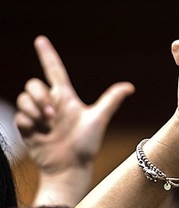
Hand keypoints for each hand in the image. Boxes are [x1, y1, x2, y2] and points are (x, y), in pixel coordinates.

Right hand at [14, 36, 133, 204]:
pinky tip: (40, 133)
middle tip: (53, 115)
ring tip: (48, 125)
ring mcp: (37, 116)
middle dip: (40, 96)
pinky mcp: (27, 128)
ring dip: (34, 110)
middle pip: (33, 84)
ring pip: (23, 98)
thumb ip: (111, 100)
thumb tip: (130, 86)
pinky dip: (29, 123)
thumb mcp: (98, 120)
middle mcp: (50, 104)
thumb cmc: (86, 145)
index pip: (54, 70)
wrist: (70, 167)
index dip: (47, 55)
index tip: (41, 39)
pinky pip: (19, 116)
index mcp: (66, 98)